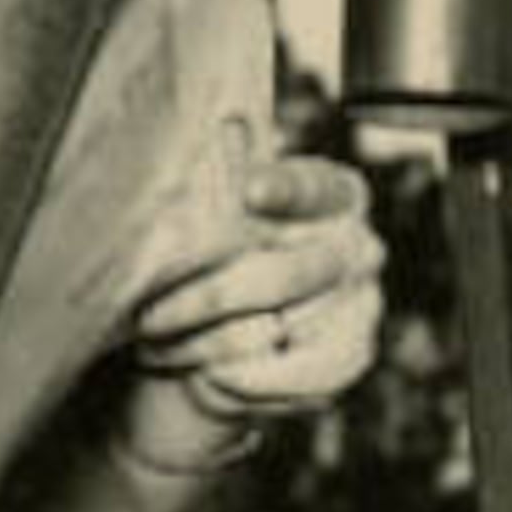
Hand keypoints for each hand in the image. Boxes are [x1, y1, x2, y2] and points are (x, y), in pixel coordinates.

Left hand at [115, 113, 383, 468]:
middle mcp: (360, 245)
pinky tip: (211, 376)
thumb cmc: (221, 254)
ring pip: (287, 327)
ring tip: (158, 345)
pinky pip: (307, 373)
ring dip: (213, 343)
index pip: (318, 190)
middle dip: (210, 297)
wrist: (235, 326)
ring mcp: (365, 302)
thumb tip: (216, 133)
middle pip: (288, 274)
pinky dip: (254, 379)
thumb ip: (222, 178)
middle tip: (147, 313)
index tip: (249, 190)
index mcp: (336, 196)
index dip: (286, 190)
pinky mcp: (353, 352)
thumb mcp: (216, 212)